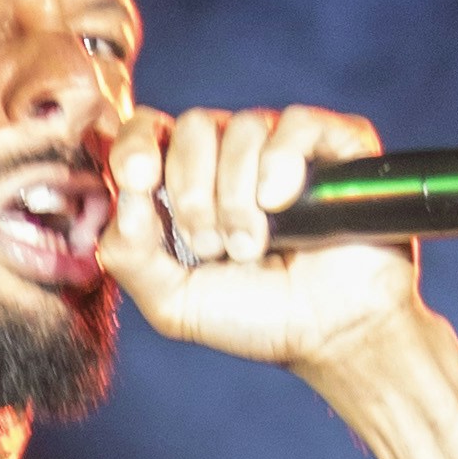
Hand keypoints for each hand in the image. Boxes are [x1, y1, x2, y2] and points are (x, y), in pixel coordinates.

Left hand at [109, 103, 429, 373]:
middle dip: (193, 193)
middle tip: (212, 247)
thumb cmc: (256, 317)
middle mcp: (230, 156)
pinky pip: (295, 124)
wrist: (329, 334)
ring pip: (242, 127)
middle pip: (192, 126)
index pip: (146, 130)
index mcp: (186, 183)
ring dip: (238, 197)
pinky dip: (281, 165)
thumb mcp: (173, 303)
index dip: (135, 145)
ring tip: (253, 246)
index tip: (139, 179)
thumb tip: (124, 196)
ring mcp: (281, 147)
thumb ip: (128, 255)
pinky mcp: (333, 143)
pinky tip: (283, 204)